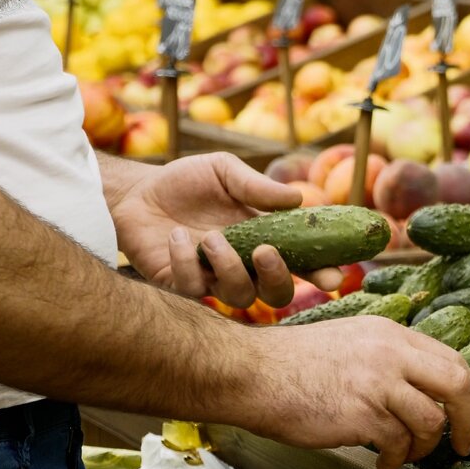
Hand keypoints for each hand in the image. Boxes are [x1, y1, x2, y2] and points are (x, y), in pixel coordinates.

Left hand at [108, 153, 341, 306]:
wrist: (134, 192)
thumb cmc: (186, 182)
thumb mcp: (224, 171)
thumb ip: (258, 187)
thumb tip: (299, 198)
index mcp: (264, 239)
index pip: (302, 264)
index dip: (322, 274)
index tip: (335, 276)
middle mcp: (244, 266)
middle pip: (277, 294)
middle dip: (278, 278)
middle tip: (266, 251)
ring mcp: (214, 279)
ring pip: (239, 297)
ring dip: (229, 268)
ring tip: (210, 237)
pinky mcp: (181, 285)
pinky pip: (194, 288)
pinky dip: (186, 262)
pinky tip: (175, 236)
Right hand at [252, 316, 469, 468]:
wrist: (251, 373)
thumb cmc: (293, 365)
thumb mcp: (351, 343)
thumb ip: (388, 359)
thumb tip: (423, 391)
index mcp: (391, 333)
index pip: (452, 359)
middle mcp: (390, 352)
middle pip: (458, 383)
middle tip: (469, 444)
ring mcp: (377, 381)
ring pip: (431, 420)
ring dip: (426, 446)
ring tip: (406, 455)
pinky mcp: (361, 412)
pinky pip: (399, 443)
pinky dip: (397, 460)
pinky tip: (383, 463)